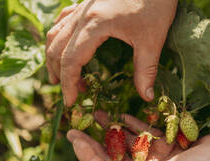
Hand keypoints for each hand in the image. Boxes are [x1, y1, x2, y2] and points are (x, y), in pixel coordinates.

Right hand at [46, 0, 177, 105]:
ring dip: (53, 56)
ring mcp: (81, 7)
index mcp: (94, 25)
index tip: (71, 102)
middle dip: (57, 73)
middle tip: (69, 92)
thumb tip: (146, 96)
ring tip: (60, 75)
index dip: (68, 84)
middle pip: (55, 48)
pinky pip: (62, 21)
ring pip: (54, 34)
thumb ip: (146, 70)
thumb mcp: (153, 38)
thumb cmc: (156, 1)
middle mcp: (81, 16)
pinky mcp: (86, 3)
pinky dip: (59, 38)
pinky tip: (66, 46)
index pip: (71, 60)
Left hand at [67, 111, 209, 160]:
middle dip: (93, 140)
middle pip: (112, 155)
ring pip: (127, 142)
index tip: (73, 136)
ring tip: (97, 111)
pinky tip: (122, 114)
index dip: (87, 155)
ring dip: (112, 128)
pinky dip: (134, 124)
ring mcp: (156, 158)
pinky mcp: (169, 145)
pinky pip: (146, 133)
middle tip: (77, 123)